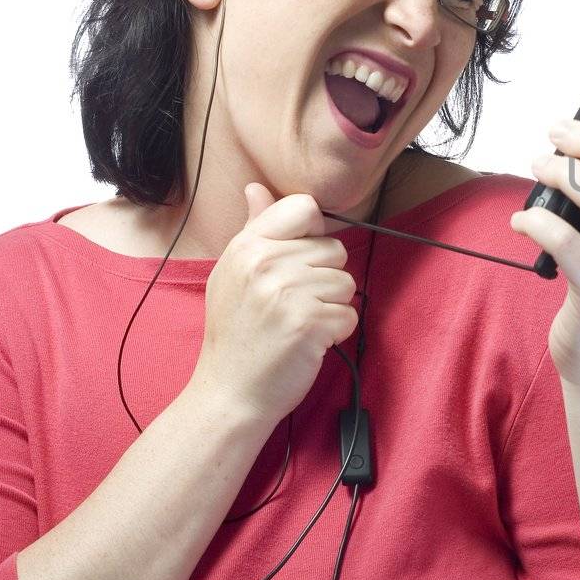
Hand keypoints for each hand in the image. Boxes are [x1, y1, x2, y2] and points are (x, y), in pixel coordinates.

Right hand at [193, 183, 358, 426]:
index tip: (298, 260)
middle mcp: (266, 263)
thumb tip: (257, 187)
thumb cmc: (237, 332)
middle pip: (334, 249)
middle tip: (291, 305)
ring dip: (331, 307)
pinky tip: (307, 341)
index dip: (313, 233)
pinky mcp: (310, 322)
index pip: (304, 207)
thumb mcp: (233, 273)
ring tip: (298, 323)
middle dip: (323, 278)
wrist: (229, 391)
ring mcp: (288, 292)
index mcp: (247, 246)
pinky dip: (336, 332)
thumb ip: (254, 228)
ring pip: (346, 282)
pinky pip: (350, 314)